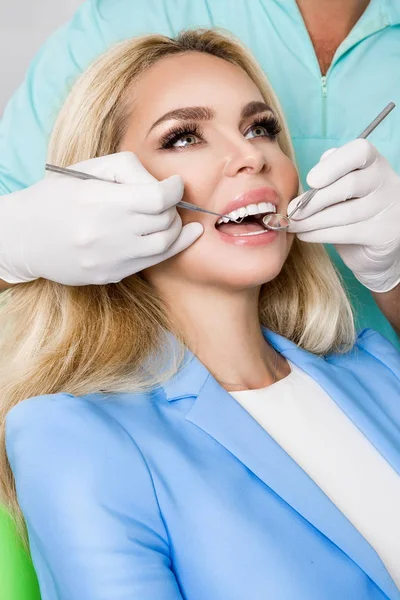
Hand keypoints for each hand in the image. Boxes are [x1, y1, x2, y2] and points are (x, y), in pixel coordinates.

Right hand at [0, 152, 202, 284]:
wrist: (24, 237)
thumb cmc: (57, 196)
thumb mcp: (88, 170)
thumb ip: (130, 170)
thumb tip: (163, 185)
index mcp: (99, 201)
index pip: (158, 198)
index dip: (175, 189)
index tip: (175, 184)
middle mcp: (105, 233)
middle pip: (164, 221)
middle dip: (173, 207)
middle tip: (166, 201)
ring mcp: (109, 258)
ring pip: (164, 245)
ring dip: (175, 229)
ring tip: (173, 218)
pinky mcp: (110, 275)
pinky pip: (151, 263)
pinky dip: (170, 248)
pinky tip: (180, 237)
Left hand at [287, 140, 399, 292]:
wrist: (372, 242)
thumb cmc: (350, 204)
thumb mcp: (340, 183)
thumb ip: (328, 172)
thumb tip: (311, 179)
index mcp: (372, 161)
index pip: (358, 152)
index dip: (332, 165)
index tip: (310, 180)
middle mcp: (385, 181)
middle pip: (349, 185)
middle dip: (314, 200)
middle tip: (292, 209)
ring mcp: (388, 208)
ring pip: (344, 213)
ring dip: (312, 221)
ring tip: (293, 224)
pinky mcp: (383, 234)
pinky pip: (346, 233)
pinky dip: (319, 234)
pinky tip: (305, 234)